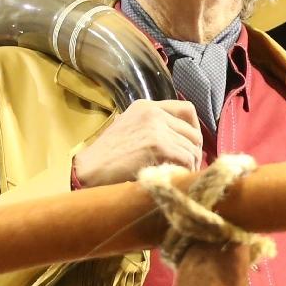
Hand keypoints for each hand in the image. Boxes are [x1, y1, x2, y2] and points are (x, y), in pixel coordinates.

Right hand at [73, 99, 204, 187]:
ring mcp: (156, 128)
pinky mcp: (159, 146)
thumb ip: (152, 127)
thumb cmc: (106, 155)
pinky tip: (178, 178)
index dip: (195, 129)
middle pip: (192, 132)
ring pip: (191, 147)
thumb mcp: (129, 128)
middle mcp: (153, 113)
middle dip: (194, 151)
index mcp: (146, 107)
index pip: (186, 110)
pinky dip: (187, 171)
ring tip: (183, 175)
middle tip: (189, 167)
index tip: (192, 145)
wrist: (90, 168)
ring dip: (191, 164)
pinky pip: (186, 159)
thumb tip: (180, 140)